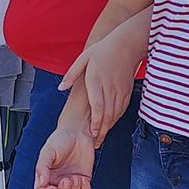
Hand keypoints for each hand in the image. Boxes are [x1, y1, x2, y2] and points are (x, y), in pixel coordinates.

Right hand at [33, 124, 94, 188]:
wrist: (79, 132)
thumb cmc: (61, 140)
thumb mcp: (48, 151)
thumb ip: (42, 167)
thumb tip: (41, 183)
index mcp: (45, 176)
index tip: (53, 188)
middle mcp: (57, 181)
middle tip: (67, 179)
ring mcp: (71, 182)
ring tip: (76, 177)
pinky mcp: (84, 180)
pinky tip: (83, 178)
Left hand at [60, 32, 138, 146]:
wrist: (127, 45)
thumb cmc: (103, 51)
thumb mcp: (83, 58)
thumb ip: (71, 74)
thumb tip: (60, 88)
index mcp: (97, 81)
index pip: (98, 106)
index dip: (96, 122)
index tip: (92, 133)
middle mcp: (110, 88)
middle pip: (108, 115)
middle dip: (101, 132)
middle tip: (94, 144)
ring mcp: (121, 91)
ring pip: (116, 114)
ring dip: (108, 128)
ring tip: (100, 139)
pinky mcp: (127, 92)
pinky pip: (122, 109)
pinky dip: (115, 119)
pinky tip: (109, 125)